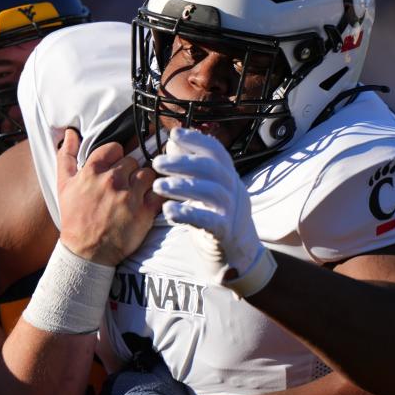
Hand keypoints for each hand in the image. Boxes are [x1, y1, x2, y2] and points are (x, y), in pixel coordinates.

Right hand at [57, 128, 162, 265]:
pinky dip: (158, 194)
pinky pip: (159, 192)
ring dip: (144, 181)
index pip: (115, 148)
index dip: (116, 157)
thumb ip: (66, 155)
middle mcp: (112, 181)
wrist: (85, 252)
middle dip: (130, 170)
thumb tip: (71, 132)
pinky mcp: (145, 212)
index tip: (115, 167)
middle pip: (133, 160)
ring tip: (137, 192)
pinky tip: (150, 199)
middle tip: (125, 183)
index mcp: (93, 171)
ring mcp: (130, 196)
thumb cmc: (74, 218)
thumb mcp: (63, 185)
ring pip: (148, 173)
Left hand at [151, 127, 275, 296]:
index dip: (196, 141)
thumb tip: (172, 144)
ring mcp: (232, 212)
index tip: (173, 135)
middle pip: (212, 169)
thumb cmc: (216, 221)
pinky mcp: (226, 234)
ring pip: (211, 192)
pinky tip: (169, 211)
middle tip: (156, 163)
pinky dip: (188, 213)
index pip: (217, 152)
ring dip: (181, 186)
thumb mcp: (206, 192)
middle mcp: (234, 191)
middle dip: (182, 162)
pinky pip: (209, 220)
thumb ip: (192, 170)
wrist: (238, 259)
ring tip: (158, 186)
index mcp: (229, 178)